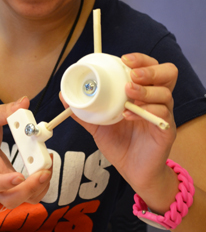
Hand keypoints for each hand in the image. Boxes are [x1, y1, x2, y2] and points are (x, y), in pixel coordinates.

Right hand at [0, 97, 51, 208]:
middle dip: (29, 189)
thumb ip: (4, 111)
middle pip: (9, 199)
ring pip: (22, 201)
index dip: (4, 183)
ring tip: (48, 167)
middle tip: (43, 172)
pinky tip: (46, 167)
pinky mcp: (16, 186)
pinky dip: (42, 185)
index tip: (19, 177)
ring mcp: (6, 187)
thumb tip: (24, 102)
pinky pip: (30, 194)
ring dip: (39, 188)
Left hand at [61, 53, 177, 202]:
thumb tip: (64, 97)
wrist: (133, 171)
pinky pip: (162, 114)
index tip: (124, 59)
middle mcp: (157, 100)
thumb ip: (84, 111)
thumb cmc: (120, 144)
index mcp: (142, 93)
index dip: (141, 59)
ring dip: (145, 90)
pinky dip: (146, 111)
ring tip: (128, 93)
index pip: (150, 66)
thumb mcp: (98, 125)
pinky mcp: (166, 130)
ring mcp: (163, 115)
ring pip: (165, 92)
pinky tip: (129, 114)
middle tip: (131, 75)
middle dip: (149, 70)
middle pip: (167, 73)